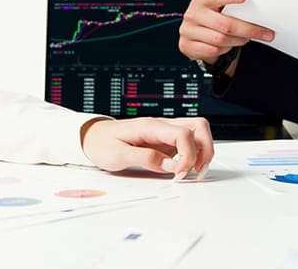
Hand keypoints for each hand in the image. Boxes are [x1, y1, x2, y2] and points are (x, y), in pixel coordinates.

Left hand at [80, 117, 213, 180]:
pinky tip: (187, 167)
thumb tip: (171, 166)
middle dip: (205, 149)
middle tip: (197, 171)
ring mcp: (165, 131)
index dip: (188, 156)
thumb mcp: (118, 155)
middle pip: (198, 126)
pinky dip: (195, 153)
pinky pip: (189, 141)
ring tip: (196, 170)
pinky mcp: (165, 139)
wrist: (92, 137)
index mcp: (150, 126)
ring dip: (203, 150)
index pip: (183, 134)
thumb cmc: (102, 144)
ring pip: (197, 131)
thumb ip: (145, 159)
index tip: (180, 174)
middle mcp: (161, 125)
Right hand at [178, 0, 273, 68]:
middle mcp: (193, 14)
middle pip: (226, 24)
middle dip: (249, 30)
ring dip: (238, 40)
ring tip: (246, 38)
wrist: (194, 34)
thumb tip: (258, 7)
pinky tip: (229, 44)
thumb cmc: (211, 17)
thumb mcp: (218, 6)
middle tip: (265, 33)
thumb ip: (232, 5)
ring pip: (221, 40)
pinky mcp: (188, 46)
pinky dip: (226, 49)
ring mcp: (188, 31)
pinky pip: (214, 50)